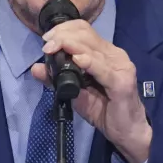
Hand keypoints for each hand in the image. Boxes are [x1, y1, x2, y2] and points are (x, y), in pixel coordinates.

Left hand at [32, 19, 151, 162]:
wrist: (127, 132)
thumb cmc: (104, 111)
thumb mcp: (75, 93)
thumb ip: (56, 79)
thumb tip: (36, 68)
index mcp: (105, 54)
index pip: (84, 30)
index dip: (63, 29)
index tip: (47, 39)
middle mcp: (114, 55)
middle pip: (86, 34)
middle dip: (62, 36)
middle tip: (46, 45)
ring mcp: (120, 66)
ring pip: (92, 48)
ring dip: (70, 45)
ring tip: (53, 49)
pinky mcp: (122, 81)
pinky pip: (103, 68)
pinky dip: (89, 62)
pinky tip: (77, 60)